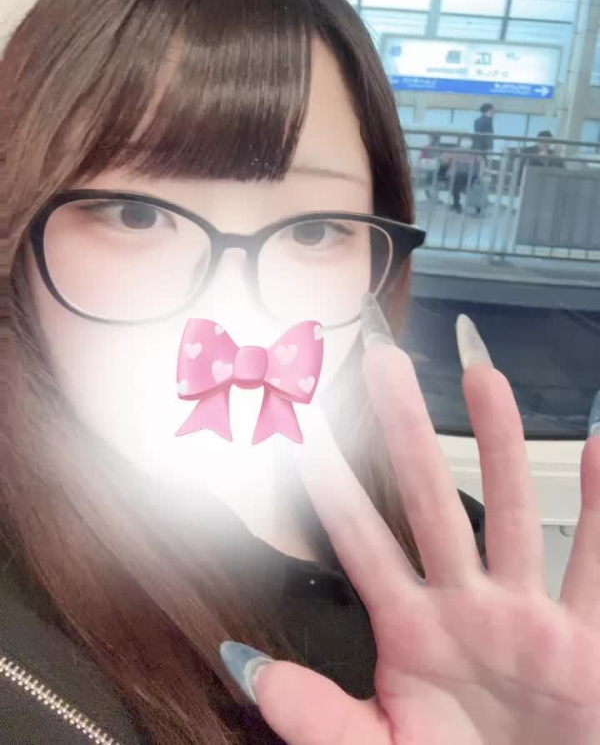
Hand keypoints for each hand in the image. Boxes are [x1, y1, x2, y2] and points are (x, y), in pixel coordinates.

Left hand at [246, 322, 599, 744]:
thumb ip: (318, 716)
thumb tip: (246, 666)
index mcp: (408, 631)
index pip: (361, 544)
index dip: (332, 487)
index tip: (301, 427)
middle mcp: (463, 606)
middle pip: (430, 503)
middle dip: (406, 434)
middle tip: (382, 361)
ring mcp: (521, 616)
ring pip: (512, 516)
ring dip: (500, 446)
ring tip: (484, 377)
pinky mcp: (579, 642)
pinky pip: (594, 569)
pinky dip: (599, 509)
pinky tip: (597, 445)